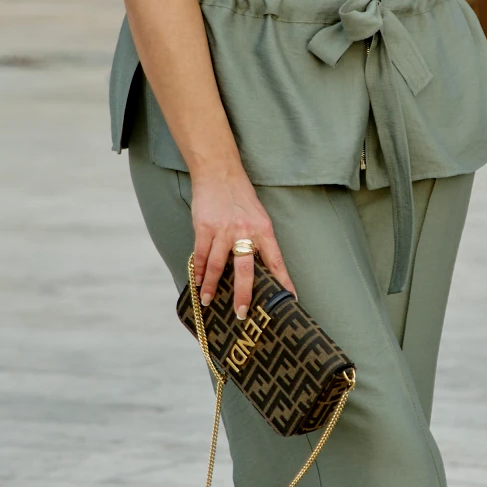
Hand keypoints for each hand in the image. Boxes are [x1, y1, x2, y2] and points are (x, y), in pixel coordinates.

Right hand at [191, 172, 294, 318]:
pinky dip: (198, 271)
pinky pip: (200, 255)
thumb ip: (260, 240)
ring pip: (216, 266)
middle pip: (245, 270)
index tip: (289, 299)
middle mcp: (245, 232)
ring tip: (208, 302)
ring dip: (211, 287)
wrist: (219, 172)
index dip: (283, 281)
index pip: (276, 261)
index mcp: (264, 230)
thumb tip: (260, 268)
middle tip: (242, 313)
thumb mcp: (258, 217)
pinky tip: (197, 282)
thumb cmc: (240, 197)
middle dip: (243, 294)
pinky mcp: (204, 227)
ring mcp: (223, 230)